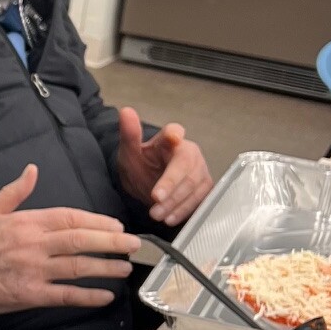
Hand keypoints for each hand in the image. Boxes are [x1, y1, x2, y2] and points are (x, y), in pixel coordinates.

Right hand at [0, 163, 139, 313]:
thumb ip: (15, 191)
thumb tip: (32, 170)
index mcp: (27, 221)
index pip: (71, 218)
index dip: (97, 222)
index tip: (115, 225)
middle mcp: (34, 244)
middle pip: (81, 240)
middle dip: (111, 242)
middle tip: (132, 244)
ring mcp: (33, 270)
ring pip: (78, 267)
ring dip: (106, 268)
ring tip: (124, 268)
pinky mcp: (29, 294)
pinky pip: (65, 295)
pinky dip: (87, 296)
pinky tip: (104, 297)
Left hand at [115, 108, 212, 227]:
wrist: (147, 186)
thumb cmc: (141, 166)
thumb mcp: (129, 152)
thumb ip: (129, 134)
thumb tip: (126, 111)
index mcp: (170, 139)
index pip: (174, 133)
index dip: (174, 136)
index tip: (173, 138)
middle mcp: (189, 153)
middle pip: (186, 167)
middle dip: (171, 186)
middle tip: (155, 199)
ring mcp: (200, 171)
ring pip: (194, 187)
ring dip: (175, 202)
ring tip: (157, 214)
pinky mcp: (204, 189)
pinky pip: (200, 200)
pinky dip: (185, 211)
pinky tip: (171, 218)